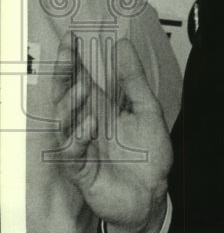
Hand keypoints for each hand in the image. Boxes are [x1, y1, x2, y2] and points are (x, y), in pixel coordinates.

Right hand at [50, 31, 172, 232]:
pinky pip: (71, 153)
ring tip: (82, 89)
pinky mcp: (82, 170)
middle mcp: (87, 125)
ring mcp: (82, 148)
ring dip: (70, 105)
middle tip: (68, 56)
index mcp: (100, 109)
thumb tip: (122, 46)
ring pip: (63, 123)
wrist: (152, 193)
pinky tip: (89, 125)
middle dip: (64, 76)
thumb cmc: (148, 155)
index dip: (74, 61)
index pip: (81, 81)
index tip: (71, 38)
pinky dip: (78, 138)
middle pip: (66, 97)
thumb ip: (133, 80)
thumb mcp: (147, 109)